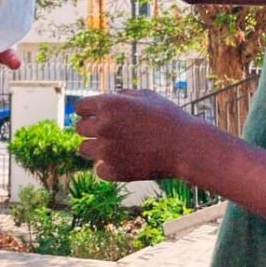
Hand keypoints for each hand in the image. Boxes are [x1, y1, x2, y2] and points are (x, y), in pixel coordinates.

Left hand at [74, 89, 189, 181]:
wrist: (186, 146)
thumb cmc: (168, 117)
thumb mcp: (146, 95)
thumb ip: (122, 96)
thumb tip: (108, 99)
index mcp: (108, 104)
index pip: (80, 107)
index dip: (89, 110)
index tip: (97, 115)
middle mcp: (102, 126)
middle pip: (79, 128)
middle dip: (91, 128)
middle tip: (110, 131)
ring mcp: (106, 150)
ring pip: (84, 149)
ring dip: (96, 147)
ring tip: (115, 146)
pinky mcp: (113, 171)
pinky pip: (99, 169)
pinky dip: (108, 167)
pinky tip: (124, 161)